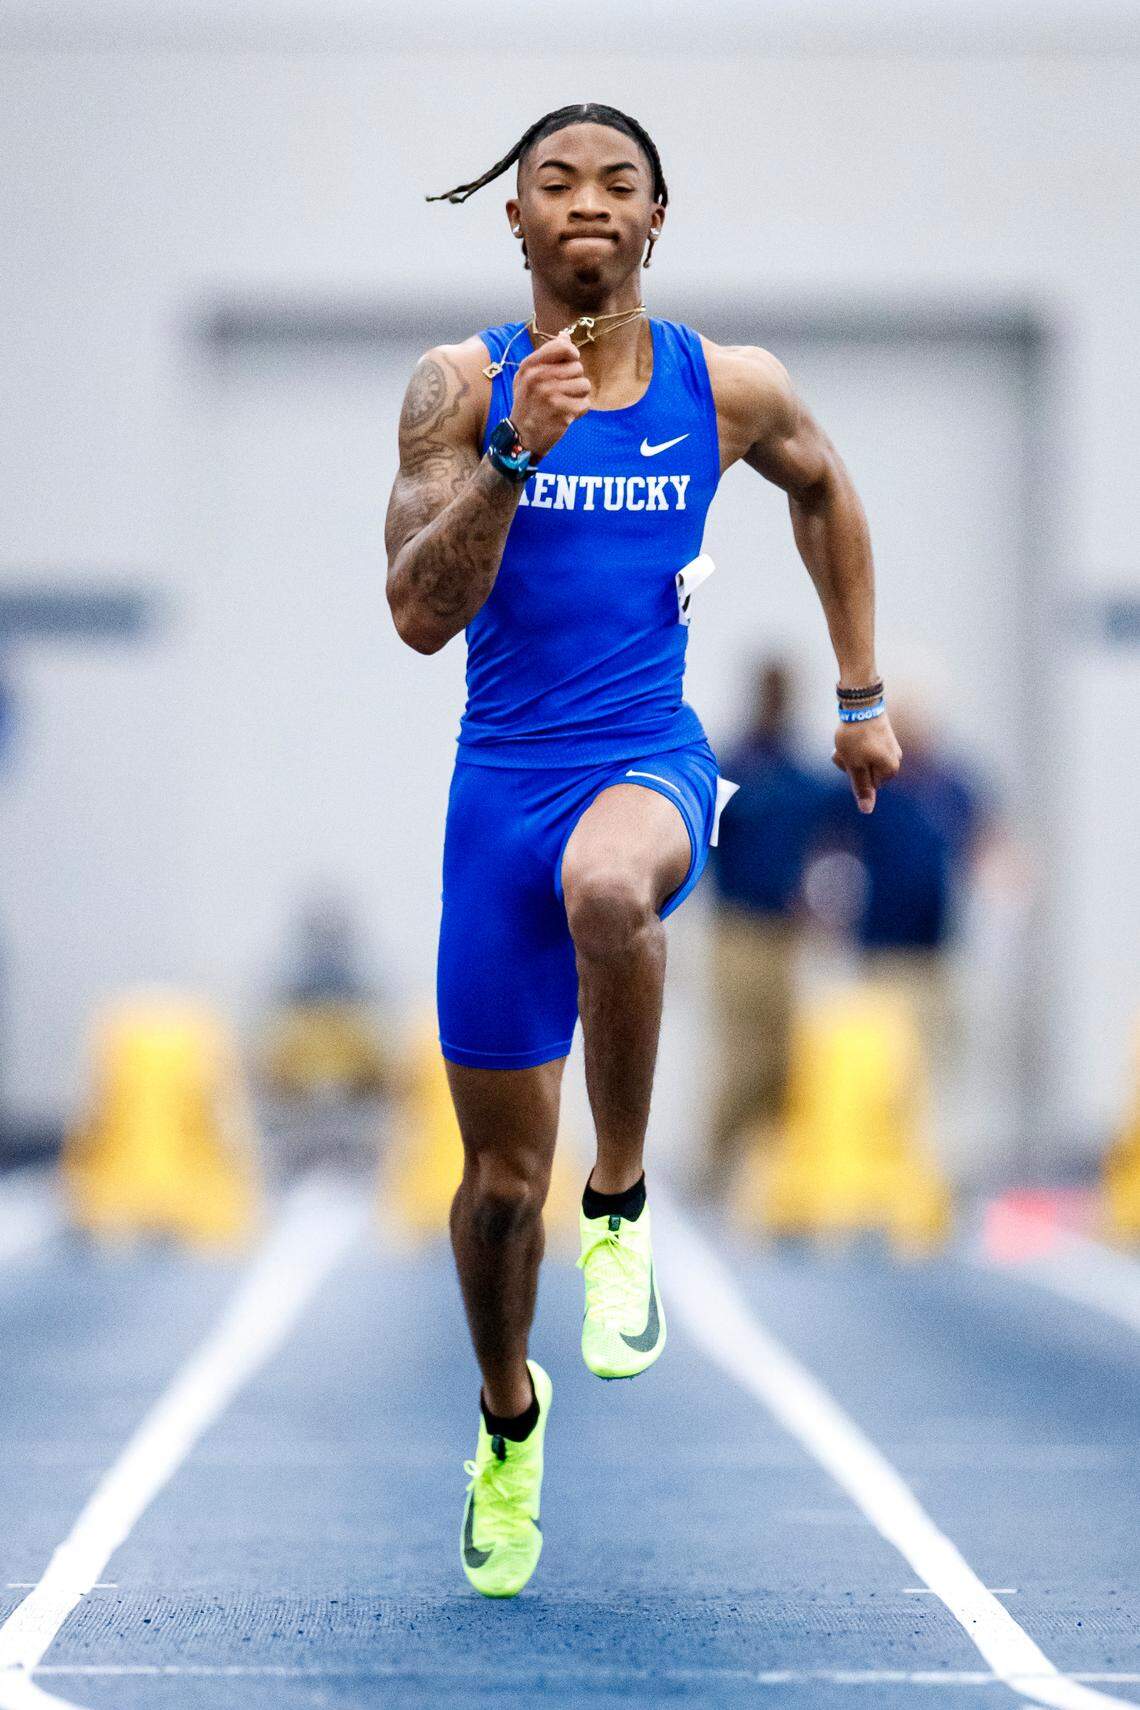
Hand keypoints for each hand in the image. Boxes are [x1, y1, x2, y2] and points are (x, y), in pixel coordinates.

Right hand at [510, 332, 591, 457]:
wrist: (522, 436)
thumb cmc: (528, 403)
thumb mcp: (529, 376)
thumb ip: (547, 355)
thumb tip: (565, 336)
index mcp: (530, 366)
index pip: (562, 347)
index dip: (571, 353)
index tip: (570, 362)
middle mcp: (538, 378)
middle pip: (577, 367)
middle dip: (574, 379)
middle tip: (561, 392)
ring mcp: (550, 396)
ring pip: (584, 385)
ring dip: (578, 395)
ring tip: (563, 403)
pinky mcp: (562, 413)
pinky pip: (585, 404)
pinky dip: (579, 411)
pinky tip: (566, 415)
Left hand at [832, 712, 901, 812]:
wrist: (861, 703)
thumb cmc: (857, 737)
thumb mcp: (855, 766)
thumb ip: (862, 788)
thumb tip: (867, 811)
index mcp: (890, 770)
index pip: (867, 786)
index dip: (853, 775)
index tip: (851, 759)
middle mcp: (894, 760)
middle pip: (865, 773)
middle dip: (851, 765)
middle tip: (846, 749)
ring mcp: (889, 747)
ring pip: (862, 760)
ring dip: (850, 754)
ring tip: (848, 740)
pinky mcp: (882, 736)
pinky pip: (864, 748)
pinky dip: (854, 744)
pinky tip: (851, 733)